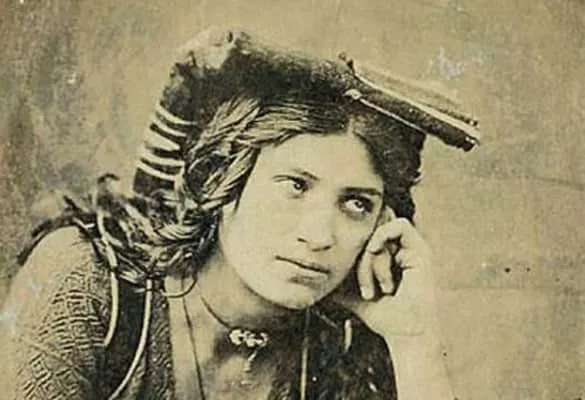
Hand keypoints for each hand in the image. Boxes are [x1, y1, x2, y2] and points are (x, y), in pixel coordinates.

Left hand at [335, 208, 437, 336]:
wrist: (406, 335)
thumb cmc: (384, 318)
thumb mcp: (354, 296)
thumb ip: (339, 283)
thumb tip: (315, 278)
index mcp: (390, 258)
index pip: (365, 238)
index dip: (355, 254)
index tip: (360, 290)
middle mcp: (402, 251)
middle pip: (369, 237)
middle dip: (361, 264)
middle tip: (367, 293)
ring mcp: (412, 250)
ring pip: (378, 234)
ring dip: (370, 262)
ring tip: (379, 289)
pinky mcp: (421, 250)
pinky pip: (400, 226)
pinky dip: (383, 236)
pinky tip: (376, 254)